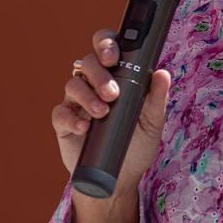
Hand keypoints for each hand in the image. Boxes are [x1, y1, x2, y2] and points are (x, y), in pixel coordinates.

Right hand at [50, 28, 172, 194]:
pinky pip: (60, 112)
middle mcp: (93, 85)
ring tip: (103, 113)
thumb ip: (157, 99)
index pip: (106, 49)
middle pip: (88, 63)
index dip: (105, 44)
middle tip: (113, 93)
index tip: (113, 56)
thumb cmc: (138, 145)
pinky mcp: (64, 123)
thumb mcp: (152, 123)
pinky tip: (85, 127)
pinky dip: (72, 118)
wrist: (121, 178)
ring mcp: (76, 103)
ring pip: (73, 84)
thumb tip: (162, 74)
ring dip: (87, 97)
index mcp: (116, 77)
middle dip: (99, 75)